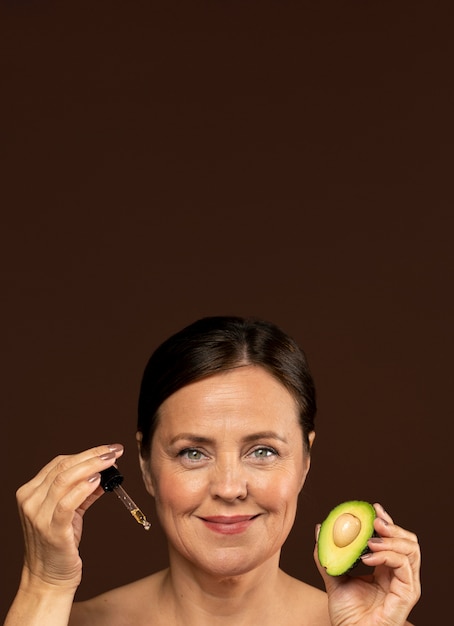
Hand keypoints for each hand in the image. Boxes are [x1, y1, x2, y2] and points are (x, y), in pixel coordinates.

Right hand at [16, 443, 123, 590]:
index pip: (59, 463)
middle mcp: (30, 501)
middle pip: (63, 467)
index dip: (86, 453)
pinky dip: (83, 488)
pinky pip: (67, 504)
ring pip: (64, 480)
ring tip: (111, 461)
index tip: (108, 449)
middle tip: (115, 451)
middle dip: (92, 455)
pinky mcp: (51, 531)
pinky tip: (98, 481)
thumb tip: (105, 472)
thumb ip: (83, 492)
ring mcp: (38, 516)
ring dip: (92, 466)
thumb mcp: (69, 512)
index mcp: (30, 492)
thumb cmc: (58, 545)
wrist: (48, 579)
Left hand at [314, 503, 420, 625]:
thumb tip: (320, 529)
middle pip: (408, 540)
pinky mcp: (407, 594)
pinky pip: (404, 566)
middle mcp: (399, 574)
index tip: (373, 508)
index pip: (393, 539)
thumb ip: (329, 555)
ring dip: (391, 538)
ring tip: (370, 539)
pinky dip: (387, 555)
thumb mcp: (334, 577)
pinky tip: (368, 556)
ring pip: (411, 549)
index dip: (386, 521)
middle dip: (392, 526)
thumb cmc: (347, 614)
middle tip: (375, 520)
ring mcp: (405, 584)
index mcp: (386, 568)